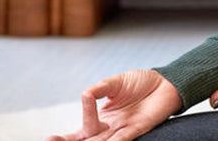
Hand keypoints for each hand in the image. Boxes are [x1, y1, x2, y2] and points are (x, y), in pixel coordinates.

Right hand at [47, 69, 180, 140]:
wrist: (167, 82)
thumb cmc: (142, 83)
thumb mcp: (116, 82)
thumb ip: (100, 88)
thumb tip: (84, 94)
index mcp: (102, 118)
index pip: (80, 130)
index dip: (65, 138)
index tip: (51, 138)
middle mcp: (110, 127)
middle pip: (87, 140)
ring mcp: (123, 129)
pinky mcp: (139, 128)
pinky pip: (124, 138)